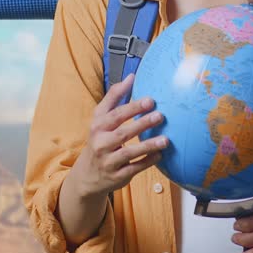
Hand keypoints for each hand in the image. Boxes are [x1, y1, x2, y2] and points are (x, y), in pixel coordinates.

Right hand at [69, 73, 168, 198]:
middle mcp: (100, 143)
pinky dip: (147, 162)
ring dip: (147, 145)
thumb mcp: (100, 118)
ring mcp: (108, 161)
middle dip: (141, 124)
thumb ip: (115, 97)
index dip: (132, 107)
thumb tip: (131, 76)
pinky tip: (160, 155)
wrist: (87, 175)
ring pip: (129, 153)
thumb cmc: (99, 140)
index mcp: (97, 126)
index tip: (150, 100)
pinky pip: (134, 168)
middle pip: (122, 133)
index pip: (115, 115)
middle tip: (160, 116)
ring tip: (165, 140)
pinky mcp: (116, 176)